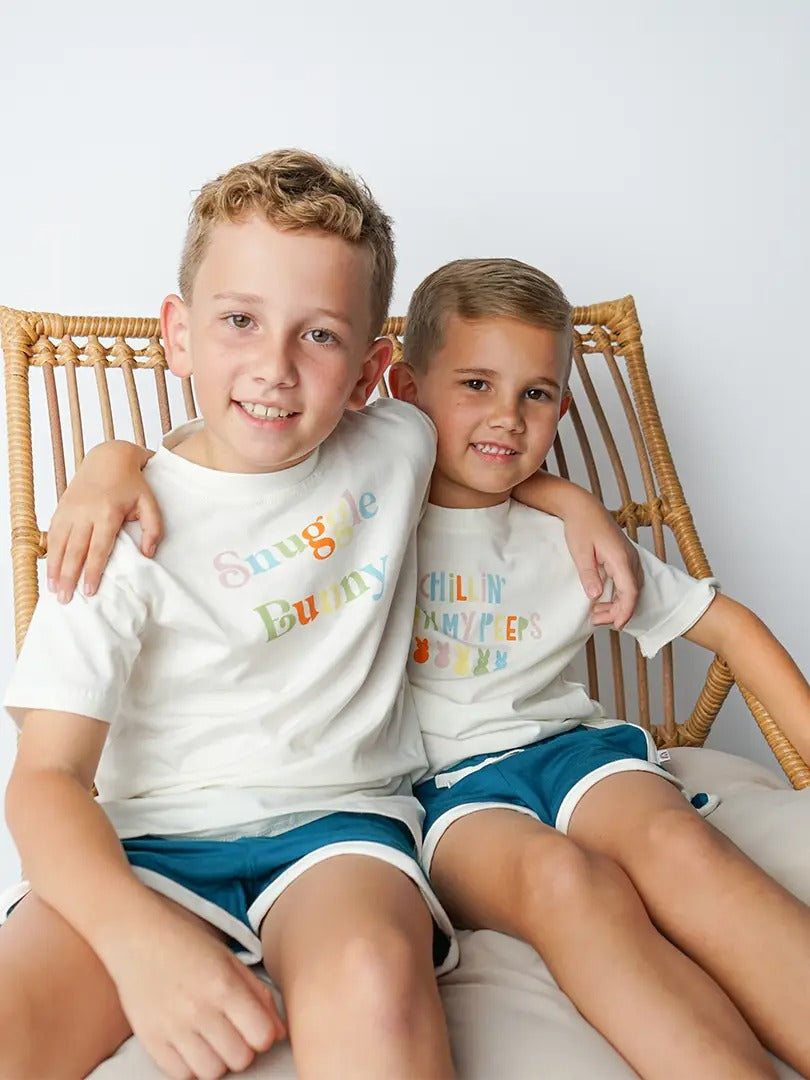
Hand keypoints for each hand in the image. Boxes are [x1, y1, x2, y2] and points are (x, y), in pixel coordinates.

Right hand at [46, 441, 160, 602]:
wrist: (109, 458)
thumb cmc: (132, 484)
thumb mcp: (150, 503)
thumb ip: (153, 528)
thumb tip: (148, 553)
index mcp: (108, 513)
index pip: (98, 549)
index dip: (92, 571)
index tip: (89, 591)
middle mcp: (85, 513)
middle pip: (75, 550)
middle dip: (69, 576)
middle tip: (66, 599)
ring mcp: (70, 510)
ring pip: (59, 544)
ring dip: (55, 568)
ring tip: (54, 591)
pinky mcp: (61, 508)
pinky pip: (52, 534)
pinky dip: (49, 553)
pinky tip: (49, 570)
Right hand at [107, 903, 284, 1078]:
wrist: (136, 936)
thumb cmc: (187, 943)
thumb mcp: (230, 959)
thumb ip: (259, 995)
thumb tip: (280, 1033)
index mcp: (224, 985)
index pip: (262, 1036)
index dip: (264, 1033)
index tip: (256, 1024)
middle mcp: (199, 1010)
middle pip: (240, 1059)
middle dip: (243, 1048)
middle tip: (233, 1031)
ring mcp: (172, 1028)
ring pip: (212, 1073)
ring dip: (218, 1060)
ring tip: (212, 1039)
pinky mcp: (150, 1040)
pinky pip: (181, 1075)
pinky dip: (191, 1066)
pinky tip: (191, 1045)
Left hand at [563, 509, 642, 630]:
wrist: (584, 507)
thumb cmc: (581, 526)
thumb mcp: (580, 552)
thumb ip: (589, 574)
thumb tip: (595, 596)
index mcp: (621, 559)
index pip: (630, 592)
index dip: (624, 611)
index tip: (616, 625)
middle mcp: (631, 559)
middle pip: (633, 593)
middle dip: (618, 612)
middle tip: (595, 620)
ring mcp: (631, 558)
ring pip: (632, 589)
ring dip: (618, 604)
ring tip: (597, 613)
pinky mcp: (626, 558)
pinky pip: (628, 582)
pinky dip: (619, 595)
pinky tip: (604, 600)